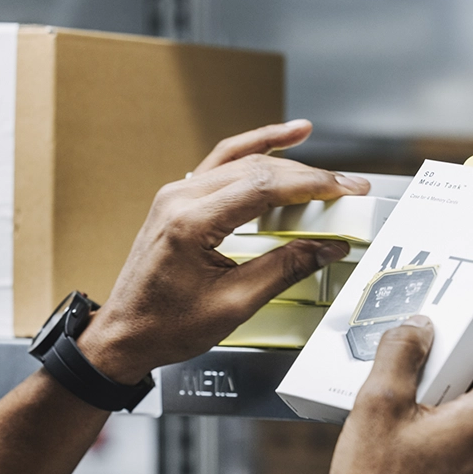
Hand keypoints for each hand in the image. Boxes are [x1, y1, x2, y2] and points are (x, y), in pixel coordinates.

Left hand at [77, 120, 370, 383]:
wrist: (124, 335)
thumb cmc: (167, 326)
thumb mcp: (235, 304)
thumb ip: (285, 269)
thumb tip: (326, 247)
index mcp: (191, 223)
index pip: (264, 187)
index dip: (312, 185)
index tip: (344, 190)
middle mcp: (180, 198)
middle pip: (258, 169)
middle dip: (309, 177)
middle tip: (348, 188)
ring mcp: (177, 194)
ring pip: (243, 162)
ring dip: (290, 164)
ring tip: (328, 171)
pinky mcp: (180, 199)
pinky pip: (224, 162)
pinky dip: (256, 148)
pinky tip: (283, 138)